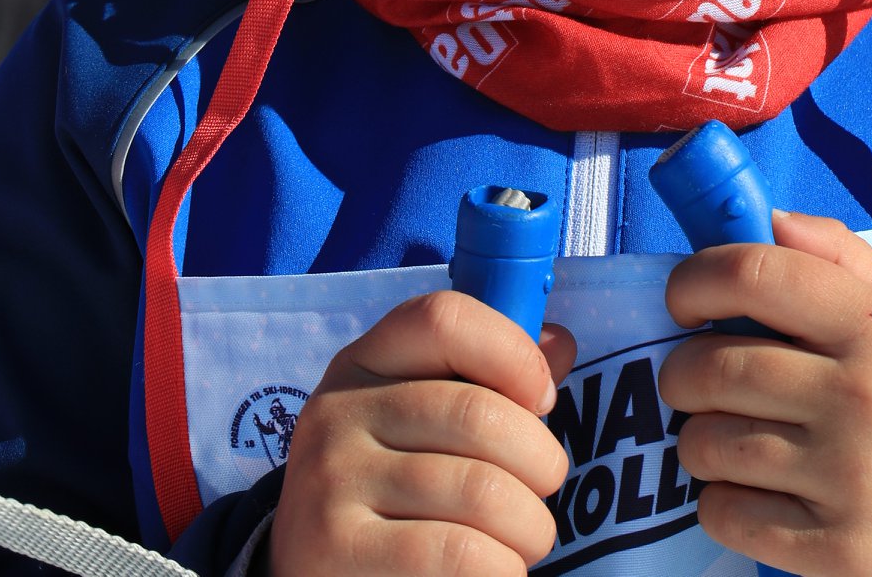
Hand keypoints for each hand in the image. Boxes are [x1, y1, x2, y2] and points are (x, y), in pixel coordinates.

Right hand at [269, 291, 576, 576]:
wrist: (311, 571)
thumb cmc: (392, 488)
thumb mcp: (423, 420)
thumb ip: (490, 380)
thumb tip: (560, 344)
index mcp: (365, 362)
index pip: (445, 319)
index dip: (513, 351)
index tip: (543, 400)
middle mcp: (338, 410)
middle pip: (478, 414)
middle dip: (540, 461)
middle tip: (542, 491)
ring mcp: (331, 480)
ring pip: (480, 490)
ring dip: (529, 526)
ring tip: (526, 539)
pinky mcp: (335, 549)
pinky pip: (458, 554)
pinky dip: (502, 568)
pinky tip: (499, 570)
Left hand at [658, 209, 871, 576]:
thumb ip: (837, 254)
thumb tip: (767, 218)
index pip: (754, 276)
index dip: (695, 279)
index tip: (683, 297)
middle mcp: (861, 400)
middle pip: (714, 366)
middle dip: (682, 368)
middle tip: (693, 373)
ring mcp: (846, 482)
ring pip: (709, 444)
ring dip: (697, 435)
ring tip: (723, 430)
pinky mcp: (834, 553)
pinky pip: (726, 516)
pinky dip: (719, 499)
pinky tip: (747, 486)